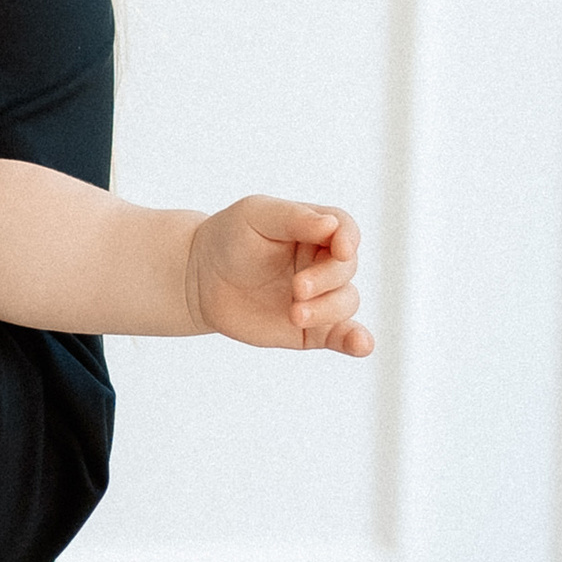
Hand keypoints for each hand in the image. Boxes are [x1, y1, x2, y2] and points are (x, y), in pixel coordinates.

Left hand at [185, 199, 372, 355]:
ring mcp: (319, 297)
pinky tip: (361, 345)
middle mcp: (323, 263)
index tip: (341, 250)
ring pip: (346, 302)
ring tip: (295, 314)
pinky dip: (356, 341)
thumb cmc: (230, 237)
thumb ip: (294, 218)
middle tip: (296, 288)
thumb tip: (332, 226)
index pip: (346, 230)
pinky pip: (342, 336)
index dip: (349, 239)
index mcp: (316, 230)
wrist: (200, 279)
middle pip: (346, 269)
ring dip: (328, 309)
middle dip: (326, 279)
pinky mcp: (312, 329)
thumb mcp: (255, 215)